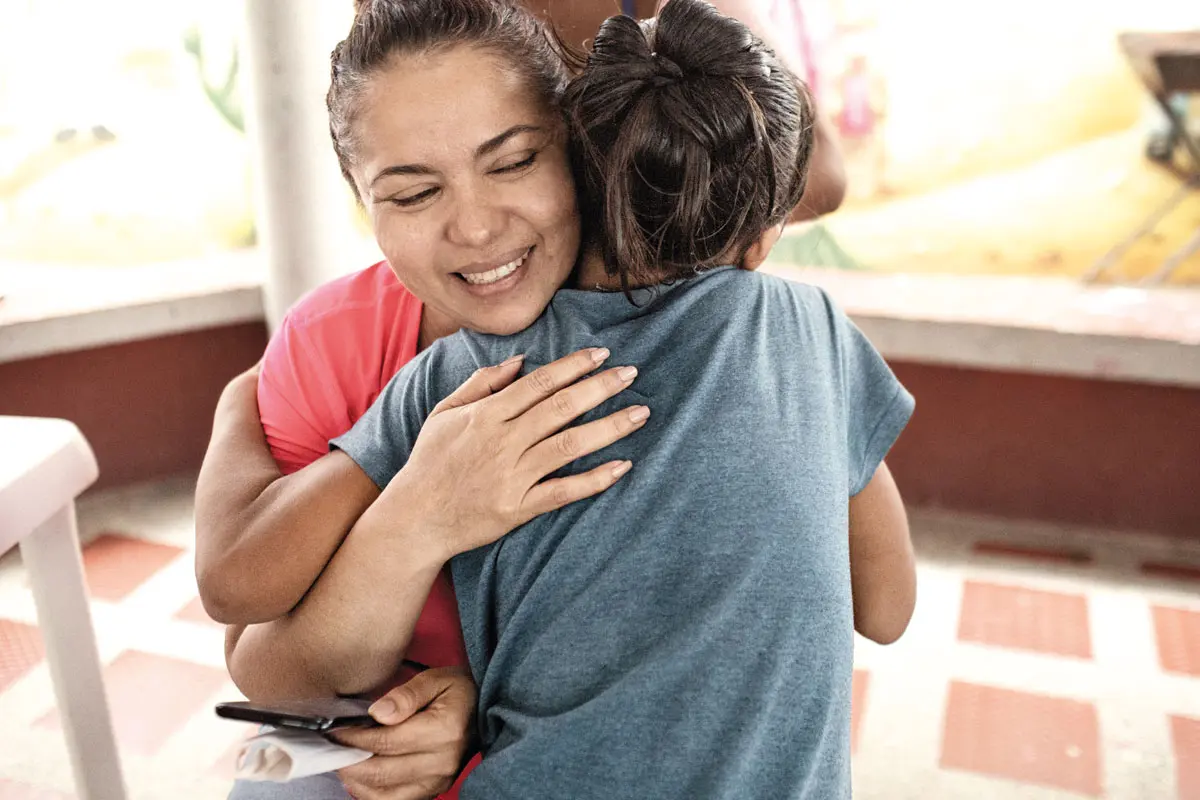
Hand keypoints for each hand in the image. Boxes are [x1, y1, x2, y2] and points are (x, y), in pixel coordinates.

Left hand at [331, 667, 477, 799]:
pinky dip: (372, 794)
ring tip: (344, 762)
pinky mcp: (435, 790)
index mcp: (443, 730)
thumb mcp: (436, 679)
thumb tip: (378, 713)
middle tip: (330, 748)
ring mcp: (439, 781)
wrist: (486, 710)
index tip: (334, 731)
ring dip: (357, 781)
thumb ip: (406, 695)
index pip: (385, 741)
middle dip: (349, 761)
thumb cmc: (459, 691)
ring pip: (384, 794)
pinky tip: (361, 778)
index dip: (354, 738)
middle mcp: (441, 762)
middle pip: (381, 772)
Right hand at [392, 347, 647, 560]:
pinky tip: (622, 466)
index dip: (572, 365)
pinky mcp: (518, 507)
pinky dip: (594, 480)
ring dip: (609, 427)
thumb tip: (519, 359)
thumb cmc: (430, 462)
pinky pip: (563, 491)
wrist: (414, 518)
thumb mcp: (445, 413)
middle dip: (599, 387)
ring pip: (569, 445)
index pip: (538, 383)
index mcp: (486, 415)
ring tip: (640, 413)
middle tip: (631, 373)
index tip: (601, 354)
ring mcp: (512, 475)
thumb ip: (481, 383)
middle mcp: (502, 441)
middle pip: (560, 407)